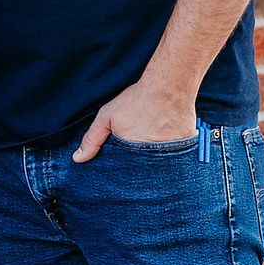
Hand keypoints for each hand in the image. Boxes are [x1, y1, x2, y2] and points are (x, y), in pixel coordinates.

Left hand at [72, 79, 198, 163]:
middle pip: (144, 174)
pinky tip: (170, 143)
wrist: (169, 87)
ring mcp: (171, 156)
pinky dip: (174, 155)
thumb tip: (78, 159)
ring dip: (157, 163)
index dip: (122, 175)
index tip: (121, 170)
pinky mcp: (185, 150)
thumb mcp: (108, 117)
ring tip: (154, 150)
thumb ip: (92, 139)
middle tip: (138, 159)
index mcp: (132, 156)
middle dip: (139, 171)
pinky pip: (178, 160)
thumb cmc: (138, 101)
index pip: (125, 177)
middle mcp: (152, 160)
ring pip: (161, 168)